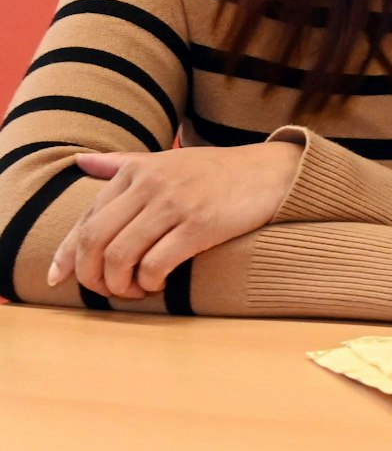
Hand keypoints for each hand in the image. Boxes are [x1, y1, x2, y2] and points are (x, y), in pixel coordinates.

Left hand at [47, 142, 303, 297]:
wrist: (272, 172)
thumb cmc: (217, 172)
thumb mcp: (167, 160)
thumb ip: (122, 163)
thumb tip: (80, 162)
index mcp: (136, 171)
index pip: (86, 218)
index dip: (67, 254)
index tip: (58, 279)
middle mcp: (150, 184)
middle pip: (95, 240)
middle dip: (91, 276)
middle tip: (105, 290)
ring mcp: (175, 203)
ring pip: (121, 256)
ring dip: (120, 285)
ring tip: (134, 290)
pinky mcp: (200, 225)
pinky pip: (157, 264)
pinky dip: (149, 282)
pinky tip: (158, 283)